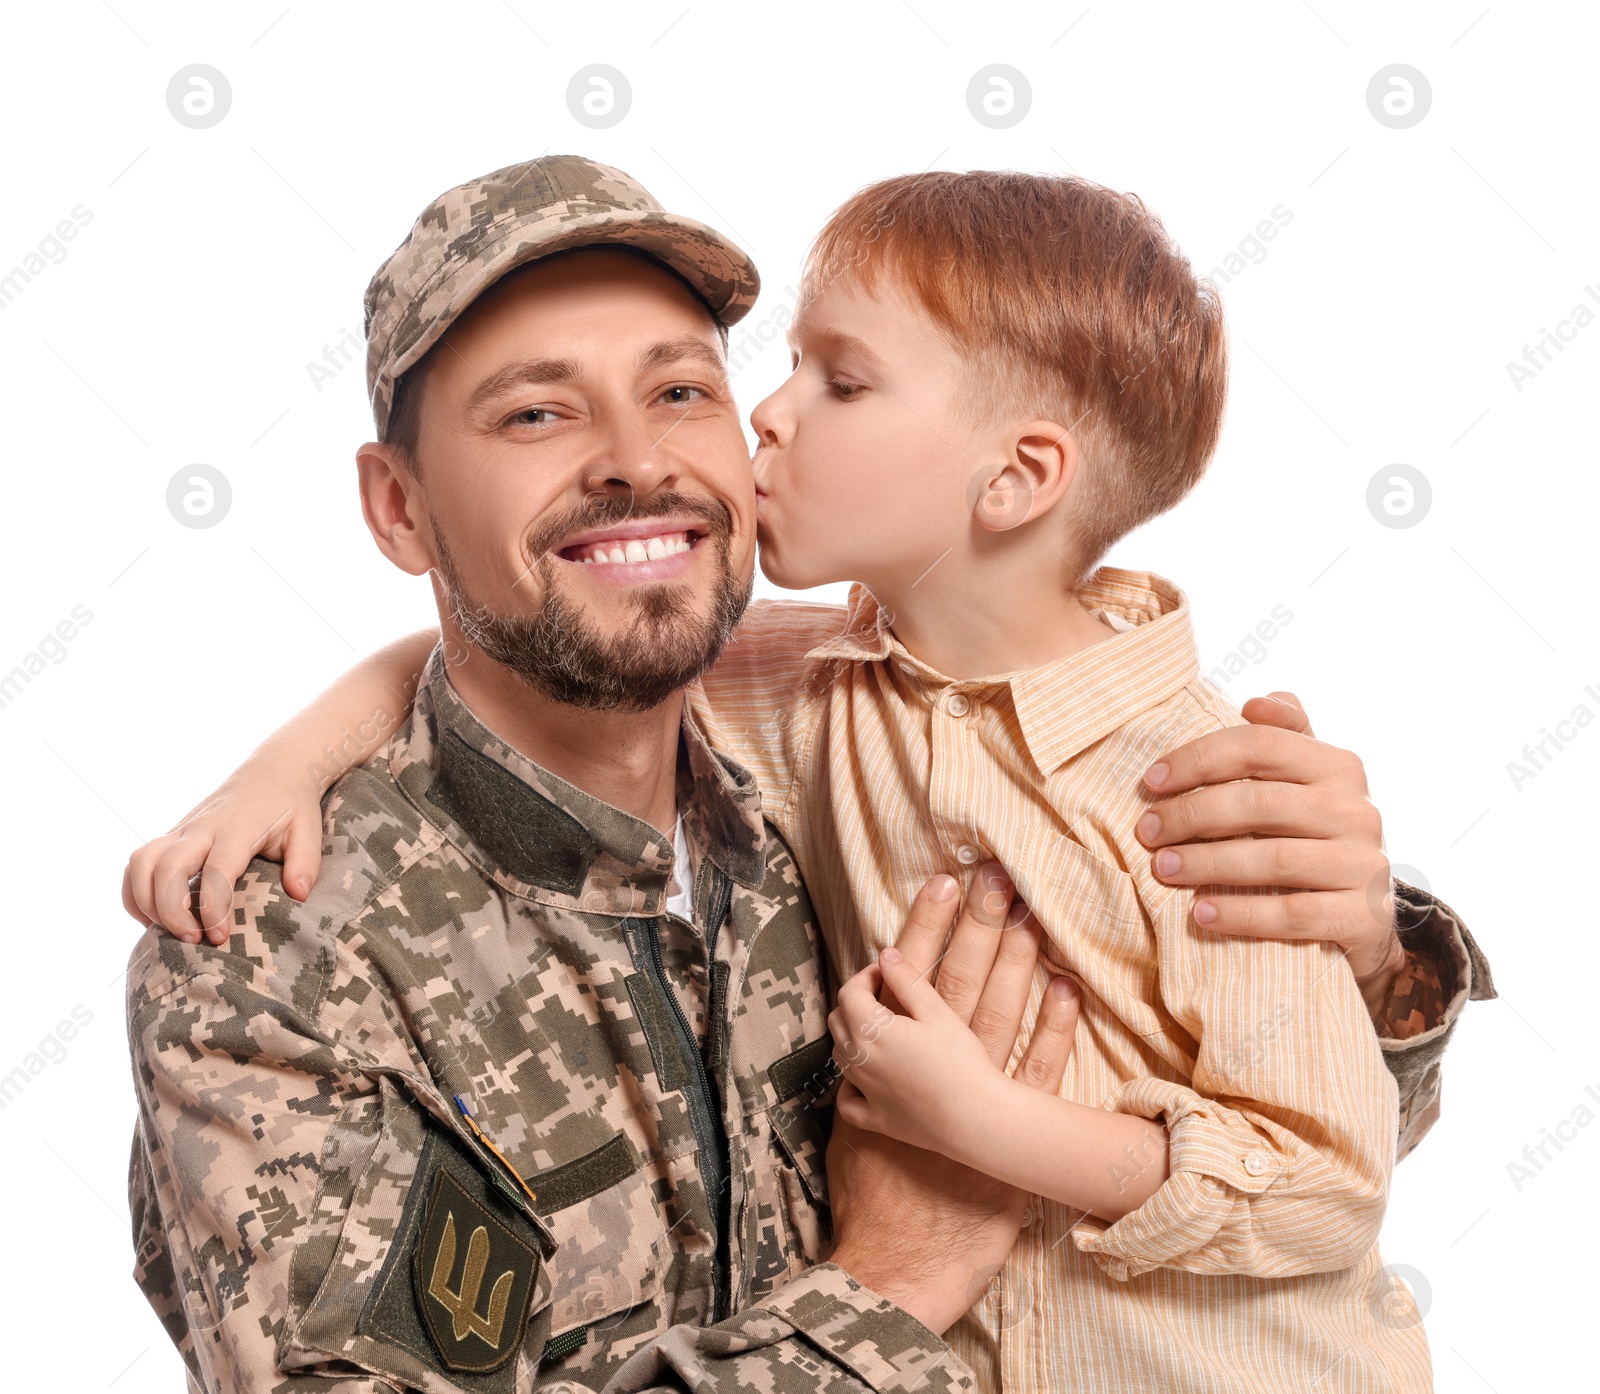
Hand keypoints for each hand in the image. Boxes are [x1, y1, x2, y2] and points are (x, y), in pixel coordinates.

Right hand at [122, 771, 325, 944]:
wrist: (272, 773)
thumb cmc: (291, 807)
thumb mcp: (308, 831)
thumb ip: (305, 862)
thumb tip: (299, 894)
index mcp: (238, 828)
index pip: (216, 870)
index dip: (212, 908)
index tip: (219, 937)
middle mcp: (203, 827)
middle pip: (167, 867)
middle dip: (171, 911)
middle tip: (192, 940)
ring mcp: (182, 829)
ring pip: (142, 862)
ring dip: (145, 902)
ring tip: (171, 931)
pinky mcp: (171, 835)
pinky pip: (137, 862)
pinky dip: (133, 892)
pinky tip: (152, 917)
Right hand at [824, 868, 1080, 1334]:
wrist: (900, 1259)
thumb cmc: (873, 1194)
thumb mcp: (855, 1123)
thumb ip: (864, 1071)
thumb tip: (865, 1020)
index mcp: (889, 1060)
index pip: (907, 979)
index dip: (926, 928)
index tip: (942, 883)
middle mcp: (933, 1068)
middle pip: (956, 980)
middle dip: (974, 924)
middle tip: (992, 872)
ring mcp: (976, 1095)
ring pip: (997, 1012)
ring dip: (1015, 960)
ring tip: (1033, 912)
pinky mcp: (1013, 1126)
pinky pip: (1040, 1067)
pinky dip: (1054, 1026)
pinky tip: (1068, 988)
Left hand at [833, 950, 1081, 1158]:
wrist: (975, 1117)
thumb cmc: (961, 1061)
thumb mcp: (936, 1011)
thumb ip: (906, 980)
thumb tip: (885, 955)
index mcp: (870, 1030)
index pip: (849, 993)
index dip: (865, 976)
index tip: (885, 972)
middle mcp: (858, 1060)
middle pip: (838, 1021)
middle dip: (854, 1002)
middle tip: (882, 996)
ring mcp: (864, 1092)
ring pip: (840, 1055)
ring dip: (851, 1036)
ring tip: (879, 1030)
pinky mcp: (874, 1119)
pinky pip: (846, 1101)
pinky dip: (849, 1085)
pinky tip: (866, 1078)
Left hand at [1136, 691, 1403, 1015]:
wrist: (1367, 914)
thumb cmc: (1314, 836)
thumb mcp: (1306, 781)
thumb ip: (1283, 737)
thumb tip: (1255, 703)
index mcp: (1337, 766)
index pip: (1260, 746)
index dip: (1199, 759)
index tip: (1151, 781)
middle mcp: (1357, 810)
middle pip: (1261, 802)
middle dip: (1192, 815)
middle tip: (1146, 832)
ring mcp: (1364, 865)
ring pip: (1275, 860)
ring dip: (1208, 864)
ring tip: (1161, 869)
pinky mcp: (1364, 917)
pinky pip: (1294, 915)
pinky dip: (1242, 914)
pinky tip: (1201, 914)